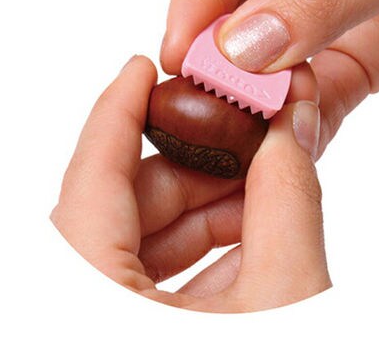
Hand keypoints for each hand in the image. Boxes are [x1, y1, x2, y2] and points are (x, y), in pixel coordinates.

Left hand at [51, 55, 330, 311]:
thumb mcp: (287, 296)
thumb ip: (289, 203)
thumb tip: (293, 124)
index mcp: (93, 293)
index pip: (93, 174)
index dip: (120, 107)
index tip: (143, 66)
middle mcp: (85, 301)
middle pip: (128, 200)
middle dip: (198, 161)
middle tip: (249, 129)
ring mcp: (105, 315)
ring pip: (145, 236)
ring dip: (208, 204)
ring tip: (265, 178)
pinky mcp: (128, 327)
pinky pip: (155, 272)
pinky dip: (206, 246)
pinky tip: (254, 227)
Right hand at [161, 0, 378, 155]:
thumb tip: (245, 45)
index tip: (180, 51)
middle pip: (235, 4)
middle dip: (221, 56)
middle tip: (208, 100)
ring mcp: (323, 13)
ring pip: (268, 60)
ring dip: (260, 98)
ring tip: (249, 132)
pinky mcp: (349, 57)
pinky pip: (312, 92)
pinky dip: (302, 122)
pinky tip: (294, 146)